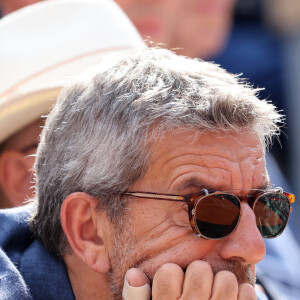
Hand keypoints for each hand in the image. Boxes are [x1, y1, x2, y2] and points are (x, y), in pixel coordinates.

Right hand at [122, 261, 256, 299]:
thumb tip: (134, 273)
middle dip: (199, 275)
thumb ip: (137, 296)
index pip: (168, 271)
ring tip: (216, 295)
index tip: (175, 285)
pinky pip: (246, 293)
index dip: (173, 275)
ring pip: (225, 279)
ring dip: (223, 284)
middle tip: (198, 287)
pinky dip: (242, 294)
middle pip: (200, 269)